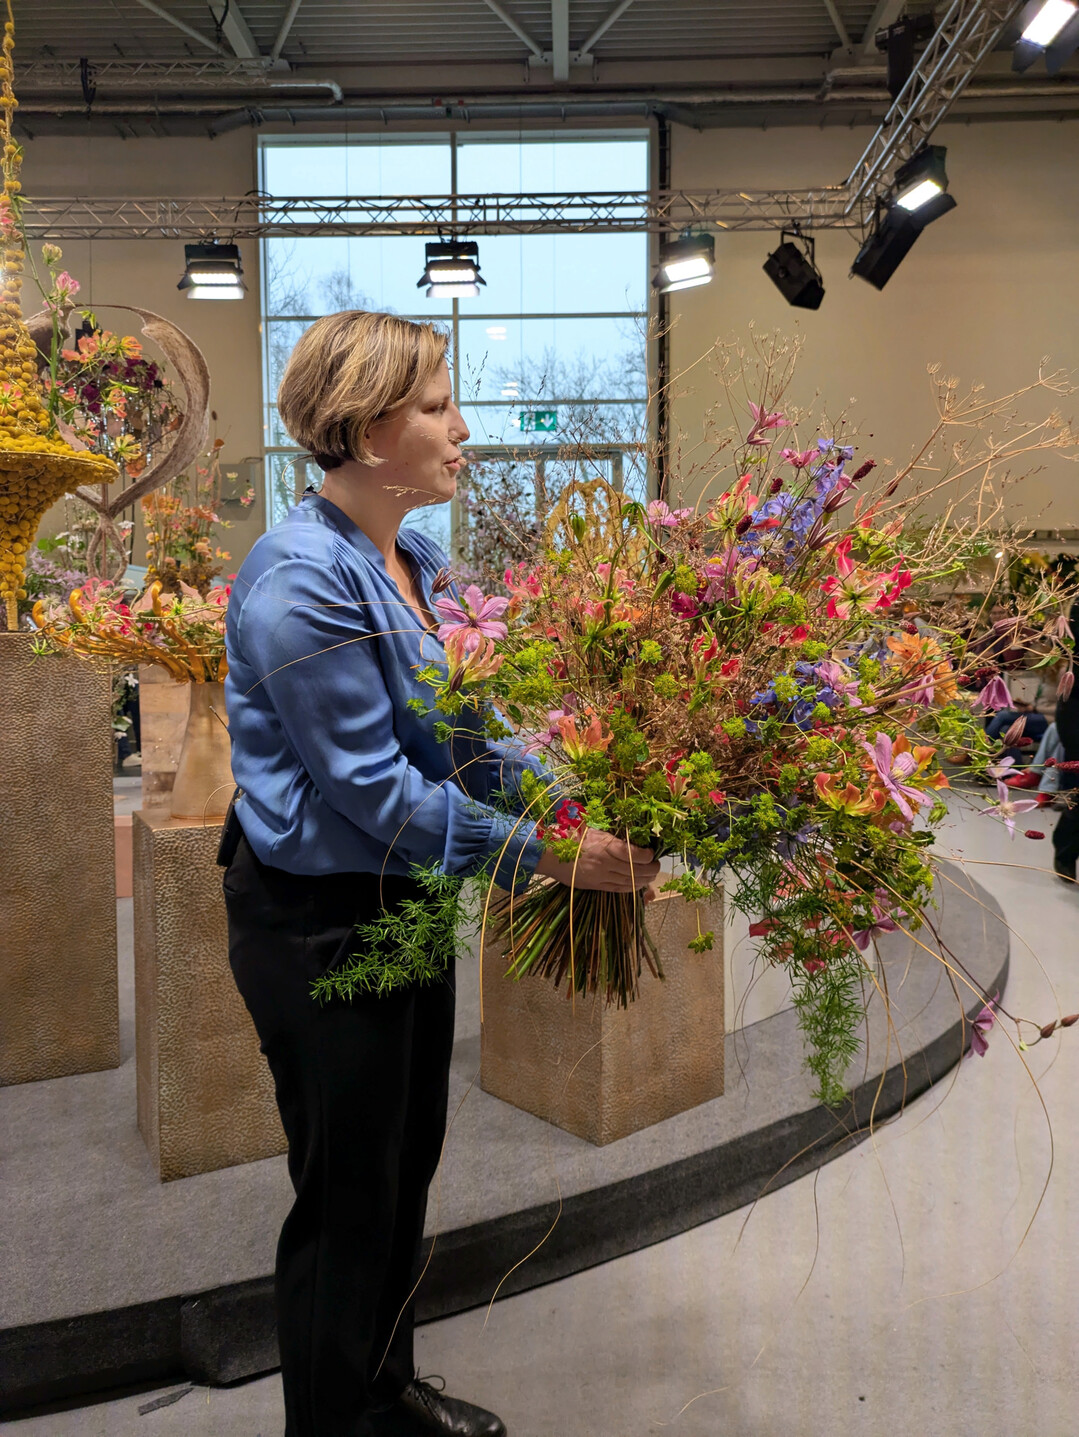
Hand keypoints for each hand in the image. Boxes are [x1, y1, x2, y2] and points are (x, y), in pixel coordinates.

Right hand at [534, 827, 660, 892]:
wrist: (549, 854)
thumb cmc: (571, 837)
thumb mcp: (594, 831)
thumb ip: (613, 839)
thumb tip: (633, 843)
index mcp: (604, 847)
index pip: (634, 854)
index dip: (647, 855)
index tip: (652, 852)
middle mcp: (604, 864)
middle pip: (635, 870)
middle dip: (650, 869)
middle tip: (657, 865)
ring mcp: (600, 877)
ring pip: (629, 882)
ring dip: (644, 880)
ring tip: (651, 875)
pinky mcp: (595, 886)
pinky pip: (618, 889)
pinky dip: (631, 888)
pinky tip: (638, 885)